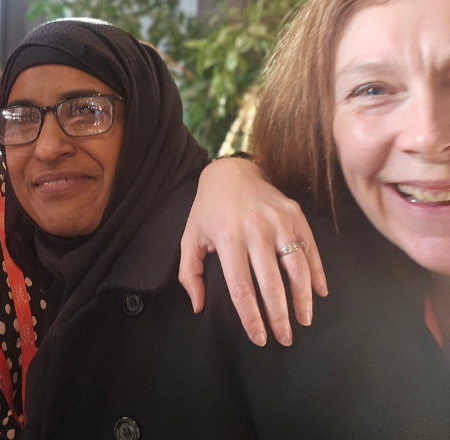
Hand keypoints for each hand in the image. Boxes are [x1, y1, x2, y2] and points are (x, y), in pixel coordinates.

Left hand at [179, 158, 327, 346]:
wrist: (231, 171)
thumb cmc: (208, 209)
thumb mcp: (190, 238)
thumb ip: (190, 273)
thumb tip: (197, 306)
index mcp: (227, 239)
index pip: (242, 288)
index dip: (252, 317)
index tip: (259, 338)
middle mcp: (255, 230)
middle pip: (272, 283)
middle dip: (279, 316)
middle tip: (285, 339)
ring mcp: (279, 221)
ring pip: (297, 268)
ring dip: (303, 299)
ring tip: (304, 321)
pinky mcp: (295, 214)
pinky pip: (310, 248)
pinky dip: (317, 273)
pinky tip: (319, 293)